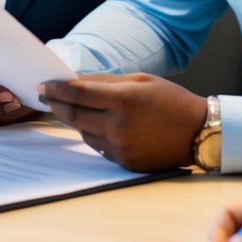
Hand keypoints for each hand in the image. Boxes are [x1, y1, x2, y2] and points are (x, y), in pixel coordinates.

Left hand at [38, 74, 205, 171]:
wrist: (198, 132)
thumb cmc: (171, 100)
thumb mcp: (141, 80)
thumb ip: (107, 81)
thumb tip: (77, 80)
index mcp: (124, 100)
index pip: (77, 93)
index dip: (56, 89)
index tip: (43, 85)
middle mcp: (118, 126)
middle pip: (73, 115)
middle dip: (55, 104)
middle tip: (44, 95)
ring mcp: (120, 147)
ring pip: (83, 132)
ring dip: (73, 119)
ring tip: (67, 107)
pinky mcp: (123, 161)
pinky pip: (97, 146)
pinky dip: (91, 133)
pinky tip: (93, 124)